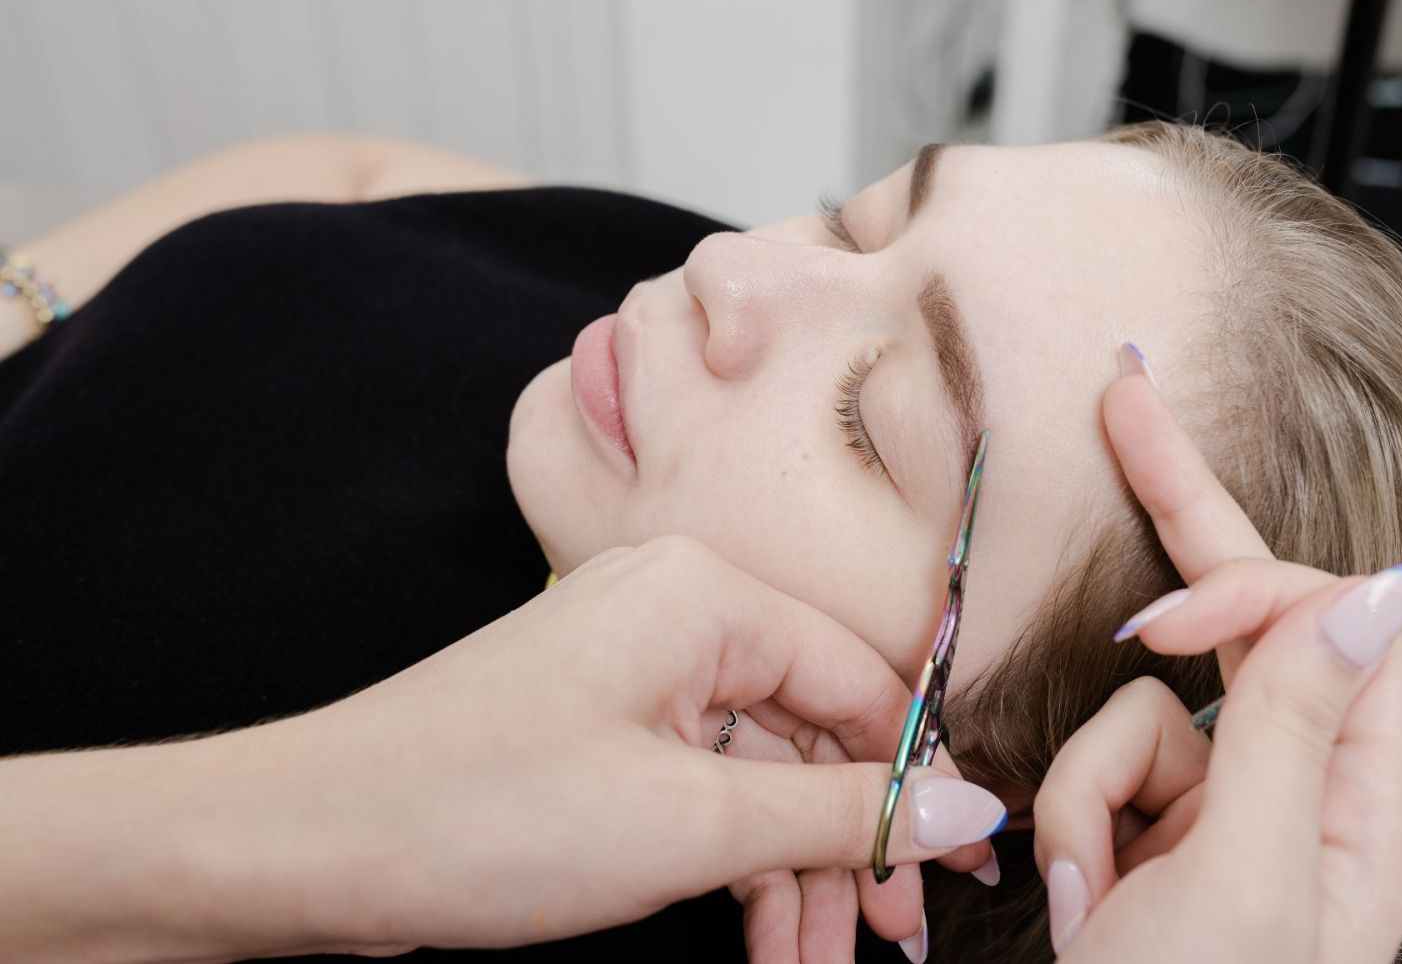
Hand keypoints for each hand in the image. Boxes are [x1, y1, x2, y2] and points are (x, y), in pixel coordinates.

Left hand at [299, 535, 1003, 954]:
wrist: (306, 843)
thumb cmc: (486, 814)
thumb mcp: (693, 826)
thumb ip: (843, 814)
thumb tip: (969, 802)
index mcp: (707, 598)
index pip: (862, 682)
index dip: (922, 779)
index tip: (965, 865)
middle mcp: (676, 613)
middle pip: (812, 734)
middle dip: (849, 848)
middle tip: (891, 941)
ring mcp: (632, 669)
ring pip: (757, 774)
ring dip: (792, 875)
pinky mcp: (600, 725)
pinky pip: (700, 787)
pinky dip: (732, 862)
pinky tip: (762, 940)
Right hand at [1028, 373, 1401, 962]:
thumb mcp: (1242, 882)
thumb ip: (1295, 726)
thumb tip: (1374, 585)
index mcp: (1363, 810)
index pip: (1330, 629)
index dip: (1242, 594)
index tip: (1153, 618)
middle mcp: (1303, 799)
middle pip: (1248, 623)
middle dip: (1180, 519)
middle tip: (1121, 400)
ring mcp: (1222, 819)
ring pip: (1140, 716)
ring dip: (1092, 793)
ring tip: (1093, 897)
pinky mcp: (1154, 839)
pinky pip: (1096, 771)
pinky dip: (1072, 826)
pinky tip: (1081, 901)